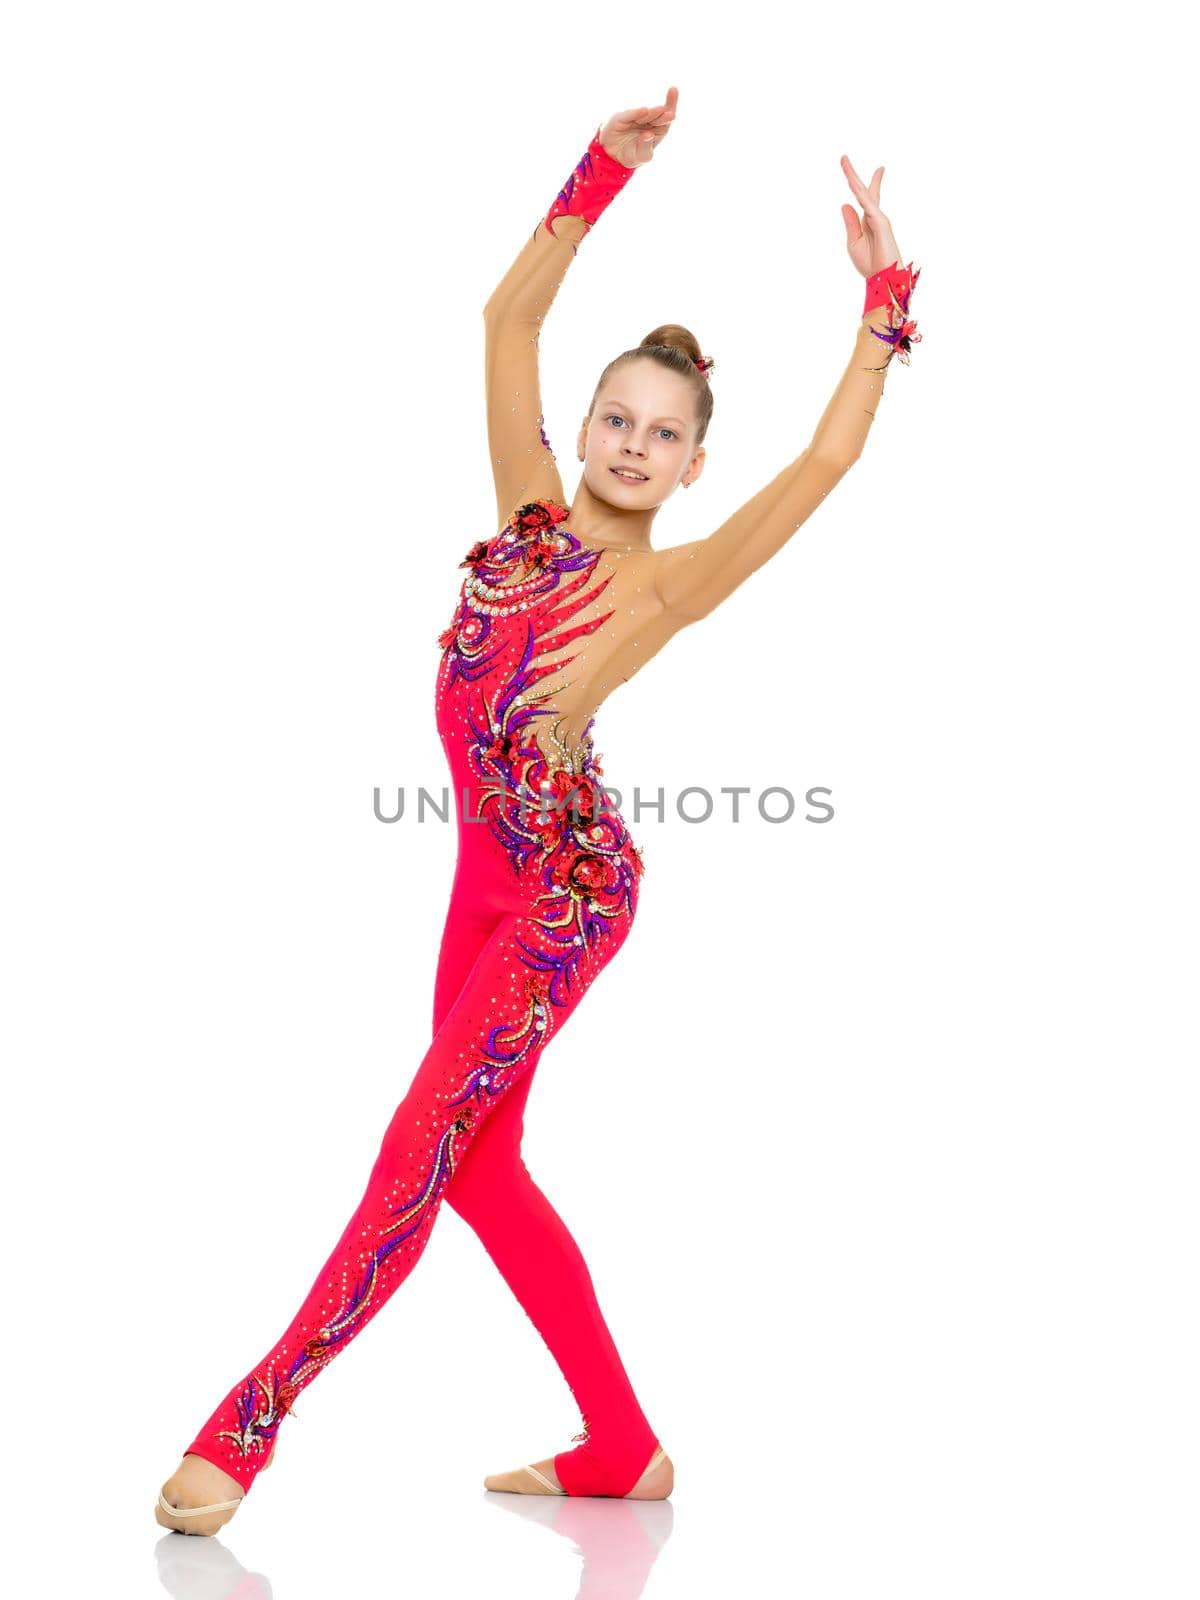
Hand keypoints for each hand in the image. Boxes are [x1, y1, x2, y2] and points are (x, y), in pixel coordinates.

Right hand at [599, 87, 678, 167]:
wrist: (614, 157)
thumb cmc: (633, 155)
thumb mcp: (642, 156)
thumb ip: (646, 147)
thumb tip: (648, 134)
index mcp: (657, 129)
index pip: (666, 116)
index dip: (671, 104)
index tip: (674, 91)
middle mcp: (647, 121)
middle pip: (657, 115)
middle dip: (662, 113)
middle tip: (669, 113)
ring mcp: (634, 118)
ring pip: (645, 115)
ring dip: (652, 113)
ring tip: (659, 111)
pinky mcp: (621, 119)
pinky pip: (630, 116)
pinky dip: (636, 114)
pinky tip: (643, 111)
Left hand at [839, 155, 902, 278]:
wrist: (884, 279)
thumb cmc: (870, 264)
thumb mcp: (854, 243)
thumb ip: (850, 224)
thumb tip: (845, 203)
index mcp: (867, 221)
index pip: (862, 198)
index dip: (855, 183)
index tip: (847, 167)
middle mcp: (874, 216)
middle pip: (862, 191)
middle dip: (852, 174)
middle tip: (843, 157)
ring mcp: (878, 218)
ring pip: (864, 194)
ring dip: (853, 179)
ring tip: (843, 164)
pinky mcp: (881, 223)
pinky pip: (868, 205)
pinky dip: (861, 194)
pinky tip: (853, 185)